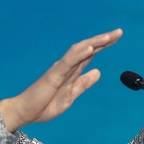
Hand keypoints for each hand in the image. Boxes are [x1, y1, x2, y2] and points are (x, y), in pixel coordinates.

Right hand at [0, 29, 121, 131]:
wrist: (25, 112)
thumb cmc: (44, 104)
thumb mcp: (71, 95)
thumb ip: (83, 84)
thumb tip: (98, 72)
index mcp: (71, 71)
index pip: (90, 54)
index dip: (103, 44)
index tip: (117, 36)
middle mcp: (67, 66)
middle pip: (87, 48)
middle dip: (103, 40)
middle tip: (119, 31)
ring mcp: (60, 69)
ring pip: (79, 51)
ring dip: (94, 43)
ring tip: (108, 37)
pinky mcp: (53, 75)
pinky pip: (68, 62)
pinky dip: (79, 54)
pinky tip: (90, 49)